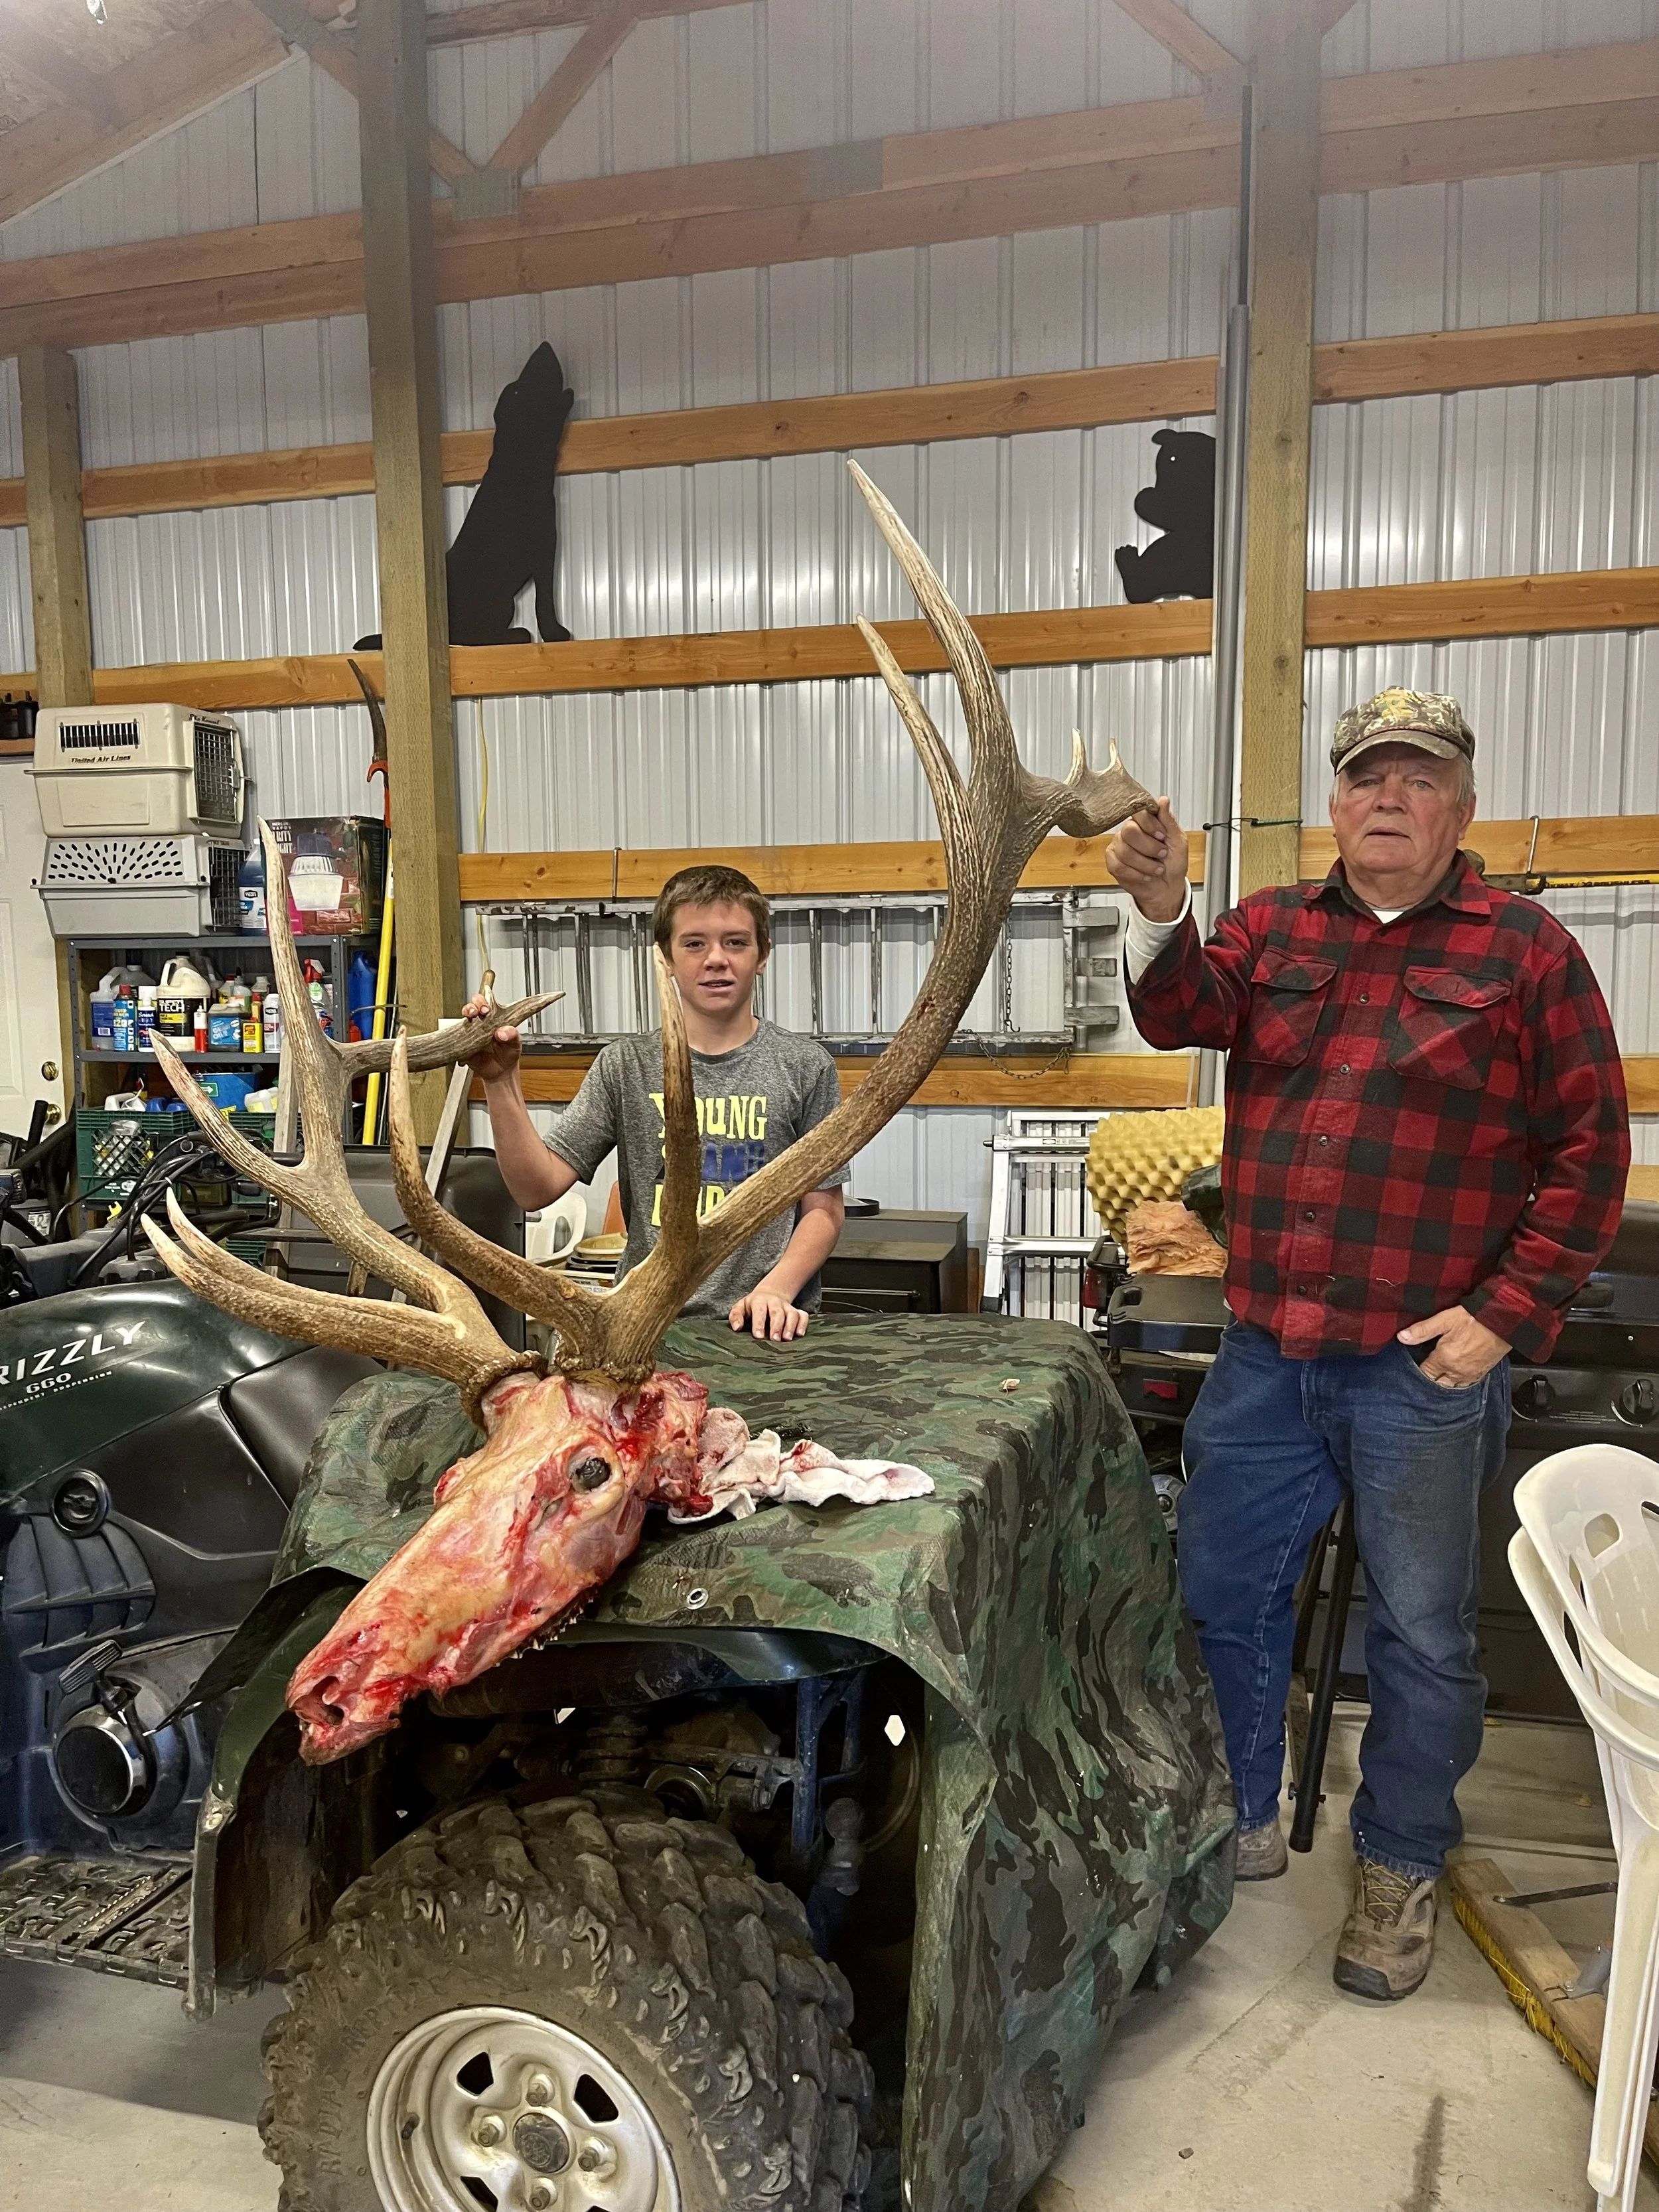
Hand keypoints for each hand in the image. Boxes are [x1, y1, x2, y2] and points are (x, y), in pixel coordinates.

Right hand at [460, 993, 521, 1084]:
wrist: (501, 1072)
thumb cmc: (509, 1052)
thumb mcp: (516, 1043)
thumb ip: (512, 1035)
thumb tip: (501, 1032)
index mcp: (494, 1017)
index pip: (487, 1003)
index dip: (484, 1001)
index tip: (487, 1008)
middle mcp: (481, 1022)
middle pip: (472, 1007)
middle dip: (473, 1006)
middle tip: (480, 1012)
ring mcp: (471, 1033)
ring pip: (462, 1020)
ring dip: (464, 1018)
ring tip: (470, 1019)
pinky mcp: (463, 1045)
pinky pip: (457, 1039)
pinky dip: (457, 1038)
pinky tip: (464, 1040)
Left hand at [729, 1288, 809, 1342]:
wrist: (770, 1293)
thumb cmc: (753, 1305)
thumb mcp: (741, 1307)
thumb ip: (736, 1316)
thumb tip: (736, 1327)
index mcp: (759, 1301)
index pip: (760, 1311)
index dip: (759, 1323)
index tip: (759, 1336)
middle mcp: (774, 1303)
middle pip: (777, 1313)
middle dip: (776, 1326)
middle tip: (774, 1339)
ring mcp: (787, 1307)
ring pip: (792, 1314)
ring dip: (790, 1326)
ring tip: (787, 1339)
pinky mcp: (796, 1311)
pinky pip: (803, 1316)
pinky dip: (803, 1324)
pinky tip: (799, 1334)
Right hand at [1106, 798, 1189, 922]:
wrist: (1167, 888)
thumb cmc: (1173, 864)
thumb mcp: (1178, 841)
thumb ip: (1168, 820)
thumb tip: (1163, 800)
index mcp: (1146, 822)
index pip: (1139, 812)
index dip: (1150, 825)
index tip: (1162, 835)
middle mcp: (1130, 831)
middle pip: (1129, 831)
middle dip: (1149, 847)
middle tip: (1161, 854)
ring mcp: (1119, 846)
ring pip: (1125, 852)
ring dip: (1146, 864)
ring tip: (1156, 868)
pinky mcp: (1113, 862)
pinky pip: (1119, 866)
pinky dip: (1137, 874)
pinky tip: (1145, 875)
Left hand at [1397, 1307, 1509, 1387]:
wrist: (1503, 1322)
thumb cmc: (1474, 1318)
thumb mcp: (1445, 1319)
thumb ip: (1422, 1330)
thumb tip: (1401, 1337)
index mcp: (1444, 1359)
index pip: (1424, 1372)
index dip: (1417, 1370)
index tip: (1412, 1367)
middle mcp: (1456, 1372)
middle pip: (1437, 1384)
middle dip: (1429, 1381)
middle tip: (1424, 1375)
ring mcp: (1469, 1375)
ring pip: (1451, 1387)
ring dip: (1443, 1384)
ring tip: (1437, 1378)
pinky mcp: (1480, 1374)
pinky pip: (1465, 1386)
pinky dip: (1457, 1384)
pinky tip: (1454, 1378)